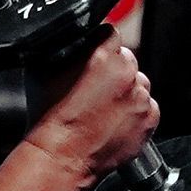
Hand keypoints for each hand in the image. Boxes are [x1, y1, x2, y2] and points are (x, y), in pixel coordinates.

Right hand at [26, 29, 157, 188]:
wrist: (60, 157)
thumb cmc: (48, 116)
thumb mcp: (41, 69)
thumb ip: (62, 48)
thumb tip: (70, 39)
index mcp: (101, 54)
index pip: (109, 33)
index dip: (99, 45)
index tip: (92, 58)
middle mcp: (125, 72)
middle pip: (126, 58)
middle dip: (112, 68)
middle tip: (94, 87)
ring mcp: (140, 97)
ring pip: (138, 82)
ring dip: (125, 90)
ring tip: (102, 107)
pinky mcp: (149, 119)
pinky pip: (147, 107)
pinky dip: (134, 112)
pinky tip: (112, 120)